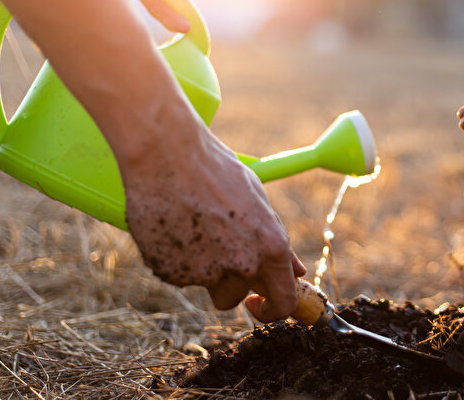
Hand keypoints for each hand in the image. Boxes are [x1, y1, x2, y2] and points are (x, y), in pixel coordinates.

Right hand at [123, 125, 306, 321]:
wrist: (167, 153)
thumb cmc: (215, 169)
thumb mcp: (258, 201)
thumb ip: (276, 240)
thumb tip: (296, 272)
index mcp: (271, 247)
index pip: (283, 302)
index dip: (271, 310)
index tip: (257, 302)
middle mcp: (242, 264)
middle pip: (234, 298)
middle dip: (226, 282)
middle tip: (212, 249)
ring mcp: (205, 271)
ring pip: (203, 286)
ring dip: (200, 269)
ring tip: (190, 227)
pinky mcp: (171, 271)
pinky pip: (176, 275)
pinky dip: (174, 259)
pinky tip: (172, 225)